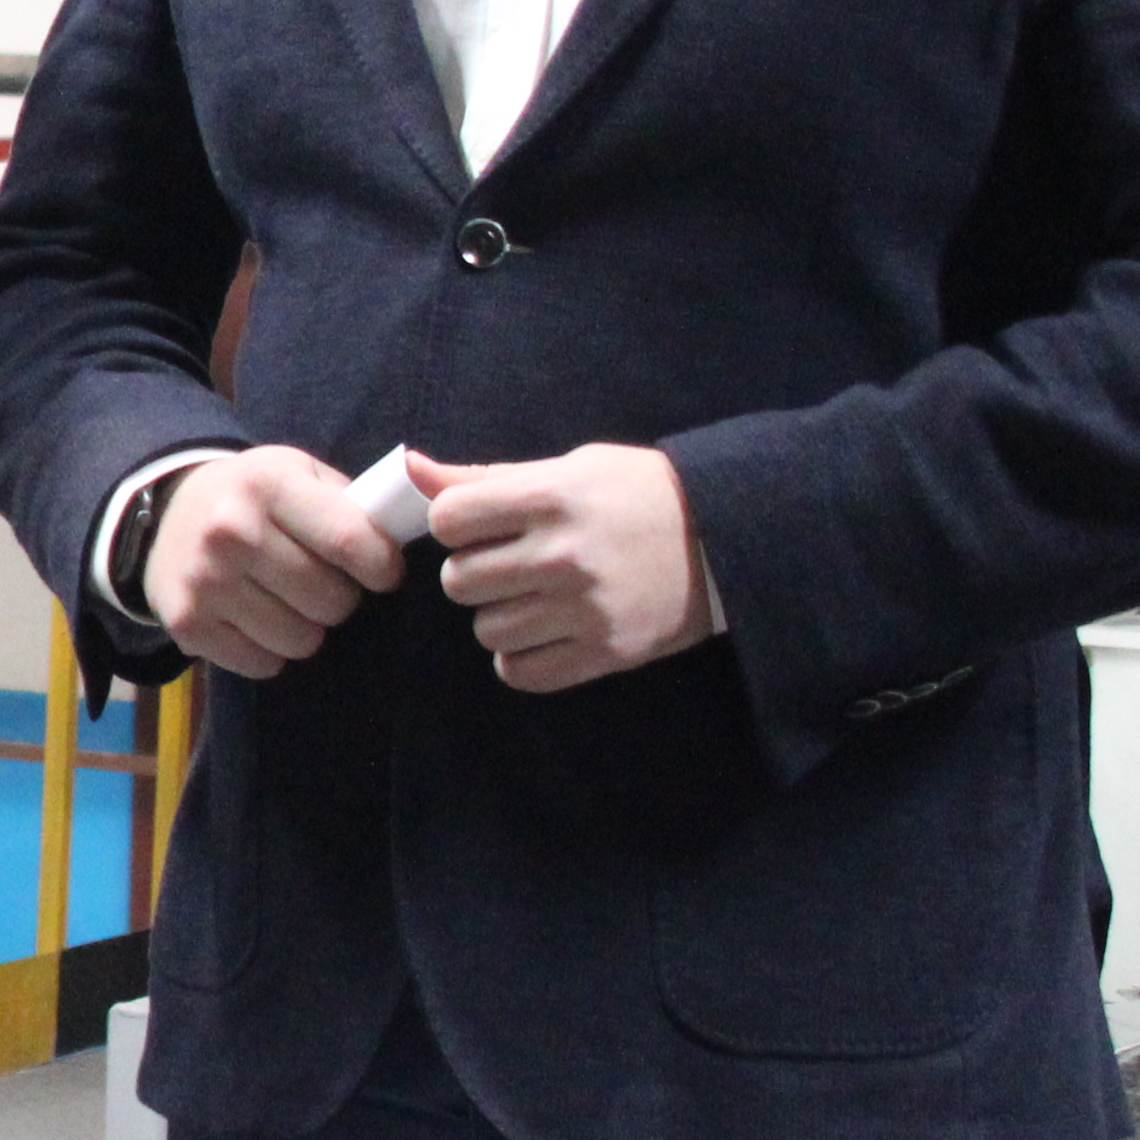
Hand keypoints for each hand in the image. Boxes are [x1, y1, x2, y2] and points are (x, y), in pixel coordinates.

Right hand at [142, 447, 404, 677]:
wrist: (165, 511)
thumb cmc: (253, 495)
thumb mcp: (299, 473)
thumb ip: (352, 502)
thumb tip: (407, 533)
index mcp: (269, 485)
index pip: (352, 542)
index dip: (382, 567)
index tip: (381, 572)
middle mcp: (231, 531)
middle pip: (331, 601)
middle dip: (340, 599)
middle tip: (321, 583)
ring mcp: (206, 581)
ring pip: (301, 640)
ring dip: (307, 628)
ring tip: (288, 601)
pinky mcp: (188, 624)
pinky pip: (263, 664)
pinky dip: (270, 650)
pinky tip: (256, 618)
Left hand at [411, 444, 721, 694]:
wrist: (729, 537)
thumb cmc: (640, 493)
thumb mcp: (571, 467)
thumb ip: (486, 476)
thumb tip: (410, 468)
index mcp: (553, 498)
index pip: (448, 520)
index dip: (456, 523)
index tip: (482, 525)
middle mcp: (564, 555)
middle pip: (458, 581)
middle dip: (474, 572)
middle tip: (509, 564)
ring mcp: (584, 609)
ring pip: (486, 630)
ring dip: (499, 616)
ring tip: (535, 597)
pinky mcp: (604, 652)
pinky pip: (519, 672)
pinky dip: (520, 658)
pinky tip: (544, 632)